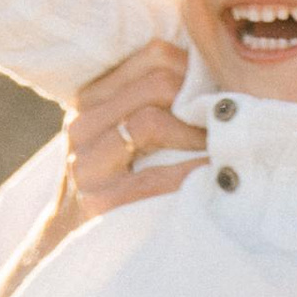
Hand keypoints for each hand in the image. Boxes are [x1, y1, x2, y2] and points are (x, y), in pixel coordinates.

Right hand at [55, 38, 203, 230]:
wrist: (69, 240)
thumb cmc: (113, 181)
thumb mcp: (117, 132)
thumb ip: (148, 101)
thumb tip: (215, 71)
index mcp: (91, 98)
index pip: (154, 55)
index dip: (196, 69)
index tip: (219, 92)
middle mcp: (82, 124)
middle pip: (158, 84)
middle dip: (199, 101)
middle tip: (226, 122)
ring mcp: (86, 164)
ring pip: (151, 122)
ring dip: (196, 136)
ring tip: (220, 150)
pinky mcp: (97, 202)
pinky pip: (151, 178)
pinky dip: (188, 174)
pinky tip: (209, 177)